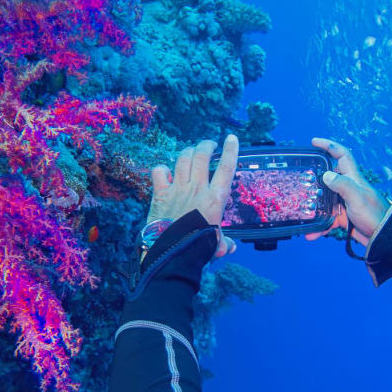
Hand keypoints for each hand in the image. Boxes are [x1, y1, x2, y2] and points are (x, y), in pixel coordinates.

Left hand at [147, 135, 239, 257]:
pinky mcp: (160, 193)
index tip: (232, 139)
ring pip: (183, 158)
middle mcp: (197, 188)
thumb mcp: (216, 245)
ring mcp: (177, 188)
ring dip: (188, 151)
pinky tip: (166, 171)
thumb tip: (230, 246)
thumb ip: (224, 243)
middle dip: (206, 145)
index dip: (231, 150)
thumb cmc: (196, 248)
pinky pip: (160, 171)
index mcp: (214, 198)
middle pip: (202, 156)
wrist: (171, 252)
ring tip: (192, 151)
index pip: (226, 168)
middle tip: (209, 145)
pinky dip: (163, 168)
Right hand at [305, 137, 388, 244]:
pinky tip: (311, 234)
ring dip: (314, 208)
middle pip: (328, 177)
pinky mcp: (343, 217)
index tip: (314, 142)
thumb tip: (326, 174)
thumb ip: (343, 185)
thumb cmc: (374, 215)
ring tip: (302, 213)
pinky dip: (320, 227)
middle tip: (301, 181)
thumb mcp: (357, 198)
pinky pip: (327, 220)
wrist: (383, 237)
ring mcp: (345, 203)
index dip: (329, 146)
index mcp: (353, 178)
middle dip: (314, 179)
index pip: (342, 155)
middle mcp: (348, 188)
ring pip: (324, 201)